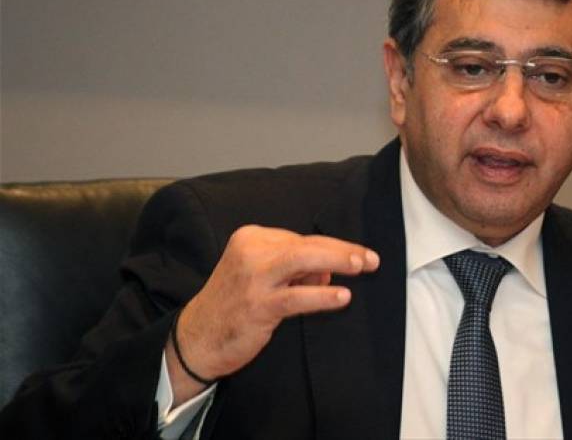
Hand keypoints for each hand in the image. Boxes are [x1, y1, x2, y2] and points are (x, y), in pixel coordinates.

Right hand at [165, 225, 378, 403]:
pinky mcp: (256, 305)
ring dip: (337, 261)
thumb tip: (329, 270)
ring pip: (303, 260)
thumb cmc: (234, 305)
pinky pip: (297, 296)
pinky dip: (323, 295)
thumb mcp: (262, 277)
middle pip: (306, 244)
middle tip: (369, 258)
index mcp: (251, 238)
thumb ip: (294, 269)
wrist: (197, 338)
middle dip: (342, 250)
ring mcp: (252, 278)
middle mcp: (250, 252)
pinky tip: (342, 296)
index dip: (331, 249)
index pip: (300, 238)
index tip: (354, 257)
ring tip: (362, 266)